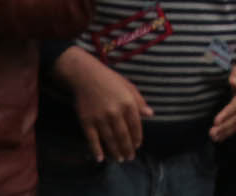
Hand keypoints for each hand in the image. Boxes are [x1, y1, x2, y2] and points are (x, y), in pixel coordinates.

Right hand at [58, 48, 153, 162]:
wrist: (85, 76)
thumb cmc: (109, 80)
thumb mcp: (129, 87)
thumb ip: (139, 101)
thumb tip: (150, 114)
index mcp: (128, 103)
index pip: (136, 126)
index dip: (137, 138)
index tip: (138, 146)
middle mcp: (115, 112)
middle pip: (123, 136)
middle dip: (127, 149)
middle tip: (130, 158)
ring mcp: (100, 118)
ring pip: (110, 139)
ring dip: (115, 151)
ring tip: (119, 159)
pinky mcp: (86, 121)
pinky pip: (92, 139)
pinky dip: (96, 150)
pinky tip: (101, 158)